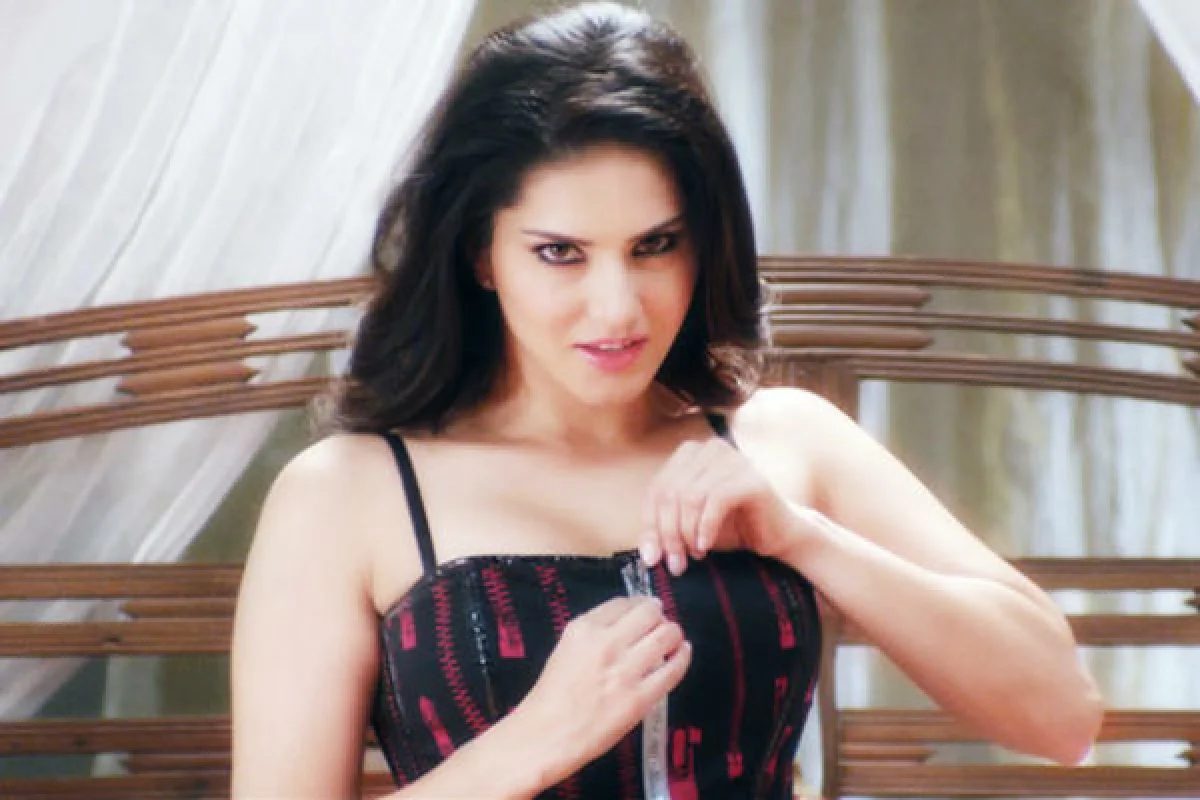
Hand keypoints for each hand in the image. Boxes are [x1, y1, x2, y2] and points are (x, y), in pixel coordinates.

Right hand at [511, 596, 690, 786]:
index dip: (640, 604)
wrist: (547, 735)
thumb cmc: (552, 696)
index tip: (646, 610)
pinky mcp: (640, 697)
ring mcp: (625, 670)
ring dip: (673, 633)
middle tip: (660, 623)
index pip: (623, 602)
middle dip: (659, 615)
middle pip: (649, 612)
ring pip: (666, 635)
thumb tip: (628, 625)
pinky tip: (682, 653)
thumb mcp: (566, 649)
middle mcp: (606, 643)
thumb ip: (595, 633)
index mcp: (583, 629)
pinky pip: (673, 670)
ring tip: (672, 639)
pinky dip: (682, 657)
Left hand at [640, 436, 806, 574]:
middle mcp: (710, 448)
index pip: (657, 489)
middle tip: (674, 564)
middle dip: (668, 534)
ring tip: (694, 555)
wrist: (778, 534)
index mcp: (690, 453)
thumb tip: (646, 555)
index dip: (650, 526)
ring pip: (689, 497)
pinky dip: (706, 527)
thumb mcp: (689, 526)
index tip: (652, 558)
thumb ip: (665, 530)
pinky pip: (715, 500)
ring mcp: (732, 458)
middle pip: (670, 493)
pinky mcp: (750, 477)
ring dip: (686, 533)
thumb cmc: (731, 527)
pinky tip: (706, 545)